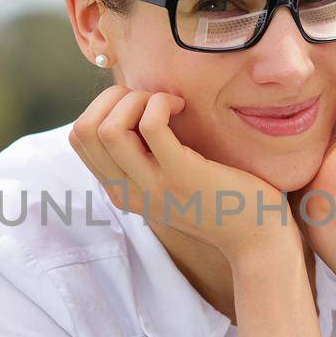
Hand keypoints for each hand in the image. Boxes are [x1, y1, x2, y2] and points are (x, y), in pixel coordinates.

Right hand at [70, 85, 299, 263]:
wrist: (256, 237)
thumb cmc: (220, 199)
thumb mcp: (168, 182)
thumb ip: (145, 157)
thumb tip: (134, 106)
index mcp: (120, 190)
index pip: (79, 139)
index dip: (102, 107)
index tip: (140, 107)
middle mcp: (127, 191)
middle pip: (84, 130)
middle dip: (114, 99)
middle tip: (152, 102)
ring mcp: (153, 186)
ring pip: (109, 129)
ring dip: (136, 100)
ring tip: (168, 104)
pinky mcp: (182, 176)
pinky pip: (150, 126)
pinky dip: (161, 104)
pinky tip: (182, 107)